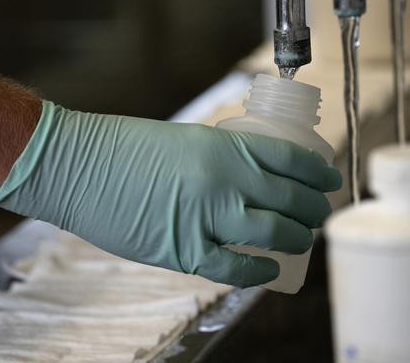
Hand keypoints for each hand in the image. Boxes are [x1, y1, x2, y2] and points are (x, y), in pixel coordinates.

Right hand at [0, 101, 341, 286]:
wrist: (79, 167)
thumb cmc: (124, 147)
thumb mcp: (185, 139)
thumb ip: (221, 158)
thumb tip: (251, 180)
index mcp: (225, 146)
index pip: (291, 159)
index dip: (318, 172)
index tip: (330, 178)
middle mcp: (224, 181)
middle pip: (291, 199)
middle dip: (314, 208)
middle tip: (319, 213)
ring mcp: (206, 218)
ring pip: (273, 234)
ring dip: (296, 238)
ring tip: (302, 238)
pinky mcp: (184, 250)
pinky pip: (236, 268)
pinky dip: (258, 270)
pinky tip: (268, 269)